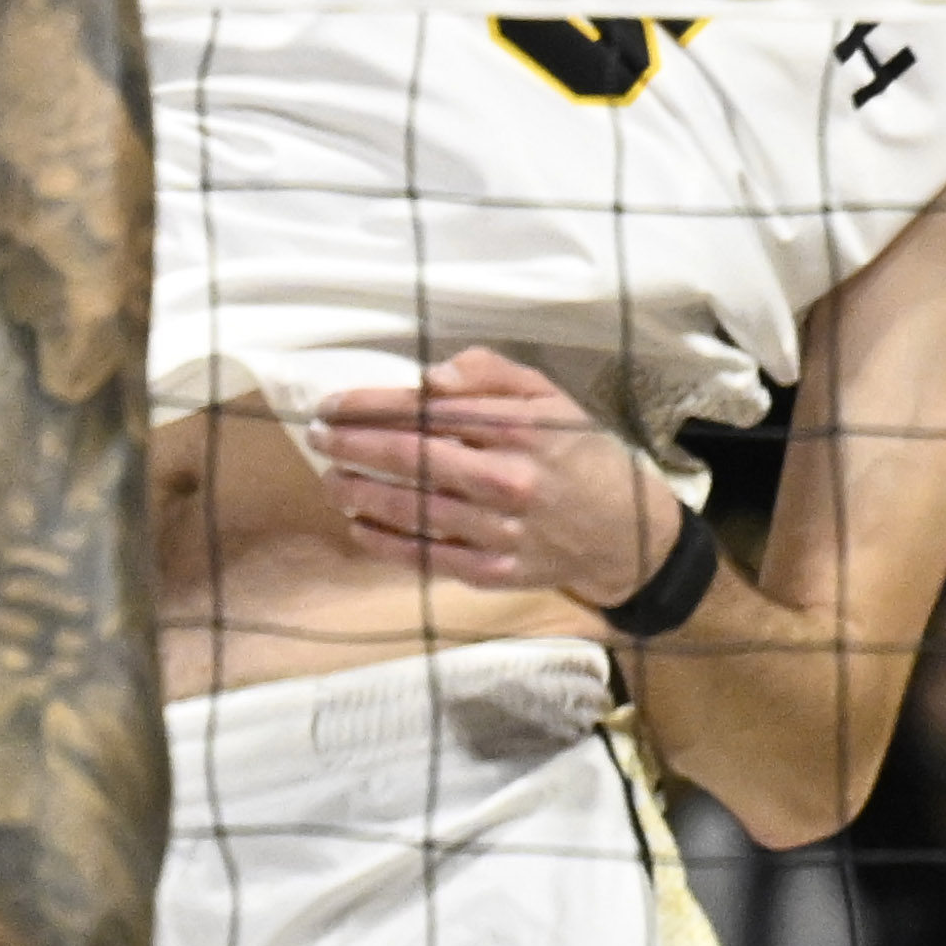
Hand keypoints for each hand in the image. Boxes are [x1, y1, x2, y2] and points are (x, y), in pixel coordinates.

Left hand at [312, 352, 668, 610]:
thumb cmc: (577, 454)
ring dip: (360, 494)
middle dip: (353, 446)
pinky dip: (385, 542)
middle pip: (411, 459)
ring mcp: (500, 531)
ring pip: (412, 510)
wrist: (626, 534)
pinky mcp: (495, 573)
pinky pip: (427, 557)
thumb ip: (489, 373)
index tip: (332, 406)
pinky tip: (358, 525)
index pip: (426, 411)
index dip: (369, 407)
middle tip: (319, 438)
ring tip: (330, 480)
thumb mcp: (548, 398)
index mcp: (519, 428)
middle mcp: (507, 479)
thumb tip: (430, 377)